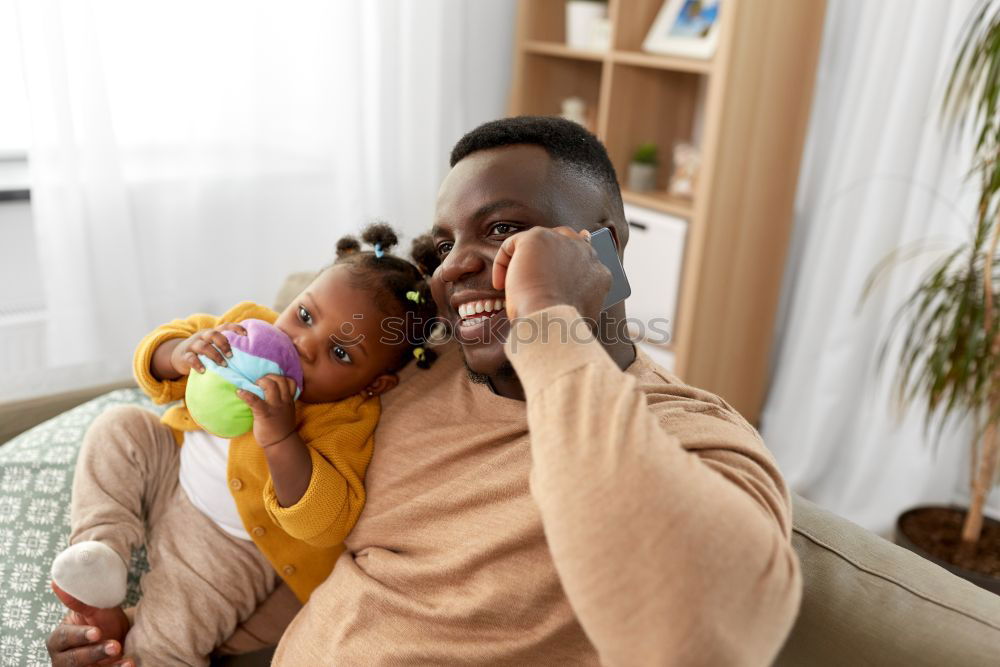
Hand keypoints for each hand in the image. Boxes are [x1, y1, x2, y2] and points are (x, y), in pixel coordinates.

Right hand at [47, 582, 132, 665]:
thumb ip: (78, 601)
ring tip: (124, 655)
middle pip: (74, 659)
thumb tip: (56, 582)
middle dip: (94, 652)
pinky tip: (129, 663)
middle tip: (115, 645)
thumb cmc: (101, 623)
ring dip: (108, 664)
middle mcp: (63, 658)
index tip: (96, 632)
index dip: (79, 636)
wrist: (118, 638)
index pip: (64, 638)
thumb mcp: (94, 611)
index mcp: (59, 639)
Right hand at [170, 323, 247, 375]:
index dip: (236, 328)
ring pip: (203, 346)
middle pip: (214, 334)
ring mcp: (193, 345)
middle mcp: (203, 336)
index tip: (246, 335)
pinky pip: (190, 358)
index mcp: (212, 333)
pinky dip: (197, 364)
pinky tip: (204, 371)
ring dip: (215, 355)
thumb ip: (226, 348)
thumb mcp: (214, 347)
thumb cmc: (204, 353)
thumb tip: (250, 356)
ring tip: (223, 365)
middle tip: (232, 355)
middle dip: (224, 344)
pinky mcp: (184, 355)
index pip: (225, 326)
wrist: (179, 356)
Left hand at [236, 374, 298, 446]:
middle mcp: (284, 401)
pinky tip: (239, 392)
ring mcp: (275, 407)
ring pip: (271, 386)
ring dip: (260, 381)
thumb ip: (282, 401)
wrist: (280, 443)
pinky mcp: (264, 413)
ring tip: (253, 385)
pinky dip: (246, 394)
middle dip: (269, 376)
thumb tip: (269, 391)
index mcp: (289, 400)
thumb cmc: (280, 427)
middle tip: (260, 382)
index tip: (271, 379)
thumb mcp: (286, 411)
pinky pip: (255, 400)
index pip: (291, 382)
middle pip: (280, 380)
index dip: (281, 377)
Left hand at [492, 226, 610, 320]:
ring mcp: (564, 243)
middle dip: (548, 249)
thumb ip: (572, 300)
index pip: (585, 257)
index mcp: (599, 274)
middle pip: (565, 238)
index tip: (553, 269)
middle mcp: (586, 253)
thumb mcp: (575, 318)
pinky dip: (502, 263)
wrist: (550, 321)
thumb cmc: (559, 328)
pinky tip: (500, 285)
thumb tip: (558, 300)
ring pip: (538, 242)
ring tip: (514, 284)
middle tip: (528, 266)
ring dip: (523, 261)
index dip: (567, 259)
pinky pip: (514, 243)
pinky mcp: (539, 238)